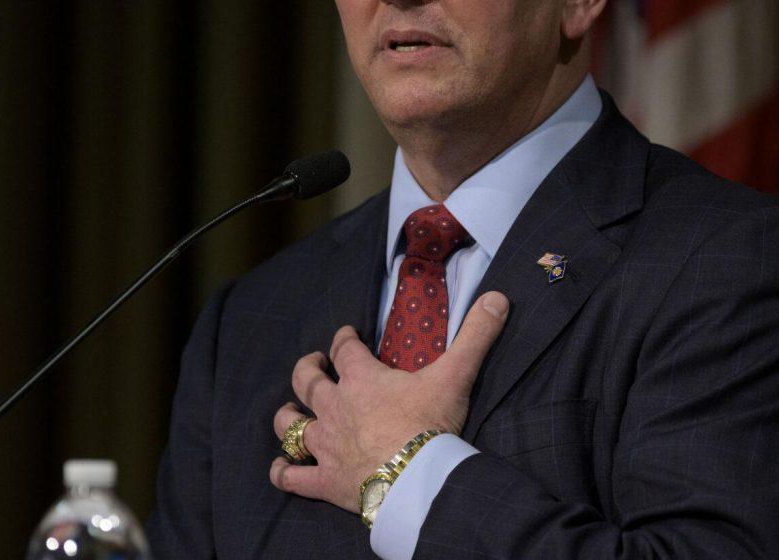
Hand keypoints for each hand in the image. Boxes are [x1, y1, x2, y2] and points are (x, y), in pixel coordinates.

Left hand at [269, 290, 508, 510]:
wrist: (416, 479)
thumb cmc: (431, 424)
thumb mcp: (456, 375)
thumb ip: (476, 335)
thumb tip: (498, 297)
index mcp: (361, 379)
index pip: (344, 349)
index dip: (343, 339)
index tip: (345, 335)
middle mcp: (335, 407)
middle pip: (307, 380)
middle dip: (308, 369)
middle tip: (313, 364)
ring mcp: (325, 444)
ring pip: (289, 425)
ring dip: (287, 416)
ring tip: (290, 410)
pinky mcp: (323, 480)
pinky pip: (291, 476)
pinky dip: (282, 471)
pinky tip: (280, 468)